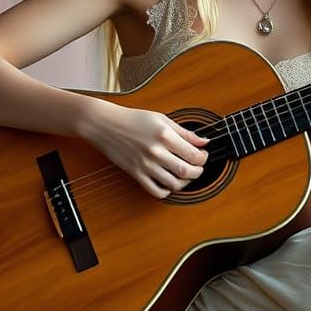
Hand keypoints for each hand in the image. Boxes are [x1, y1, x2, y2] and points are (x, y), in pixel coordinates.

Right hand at [79, 100, 208, 198]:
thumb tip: (204, 142)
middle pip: (187, 172)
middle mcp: (156, 152)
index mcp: (165, 135)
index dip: (203, 158)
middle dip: (198, 172)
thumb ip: (185, 132)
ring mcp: (145, 165)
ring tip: (185, 175)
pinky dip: (167, 191)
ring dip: (185, 183)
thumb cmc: (134, 119)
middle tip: (198, 167)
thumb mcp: (162, 119)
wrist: (106, 125)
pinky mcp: (136, 174)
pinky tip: (169, 182)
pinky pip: (156, 191)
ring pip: (174, 184)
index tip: (202, 155)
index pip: (194, 155)